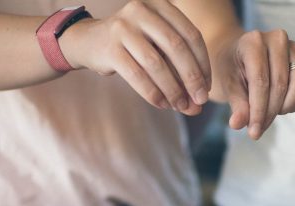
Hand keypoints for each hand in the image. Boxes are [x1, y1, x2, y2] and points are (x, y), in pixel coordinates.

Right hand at [60, 0, 210, 115]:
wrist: (89, 41)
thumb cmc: (132, 46)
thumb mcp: (156, 47)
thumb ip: (178, 69)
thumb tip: (198, 104)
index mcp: (160, 6)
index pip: (191, 35)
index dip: (202, 64)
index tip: (206, 89)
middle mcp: (142, 11)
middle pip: (177, 47)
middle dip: (191, 78)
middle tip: (199, 101)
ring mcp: (123, 28)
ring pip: (156, 63)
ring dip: (172, 89)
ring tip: (180, 107)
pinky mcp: (110, 48)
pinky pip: (136, 75)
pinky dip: (152, 93)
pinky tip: (161, 103)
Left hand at [216, 30, 294, 138]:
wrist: (237, 55)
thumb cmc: (229, 69)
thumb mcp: (227, 86)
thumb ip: (236, 104)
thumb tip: (238, 124)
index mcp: (253, 41)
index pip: (260, 81)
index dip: (258, 110)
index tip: (253, 132)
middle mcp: (277, 39)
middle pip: (280, 84)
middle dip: (270, 113)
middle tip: (258, 131)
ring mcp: (293, 48)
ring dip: (285, 107)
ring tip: (268, 116)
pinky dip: (294, 103)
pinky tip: (279, 108)